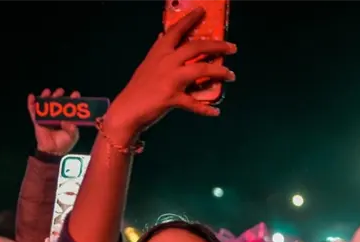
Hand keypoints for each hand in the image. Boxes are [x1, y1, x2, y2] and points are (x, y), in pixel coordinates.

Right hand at [27, 88, 79, 154]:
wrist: (52, 151)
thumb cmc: (64, 143)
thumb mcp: (72, 136)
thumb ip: (72, 128)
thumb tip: (67, 121)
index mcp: (67, 119)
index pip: (70, 107)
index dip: (73, 100)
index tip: (75, 94)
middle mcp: (57, 116)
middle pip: (57, 103)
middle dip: (58, 96)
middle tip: (60, 90)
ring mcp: (46, 118)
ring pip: (45, 105)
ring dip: (45, 97)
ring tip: (47, 91)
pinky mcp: (37, 120)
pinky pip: (33, 111)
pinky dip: (31, 104)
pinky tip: (32, 96)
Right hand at [103, 8, 236, 142]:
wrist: (127, 110)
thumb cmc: (140, 87)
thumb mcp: (148, 64)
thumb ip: (158, 51)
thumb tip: (162, 35)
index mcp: (160, 51)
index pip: (176, 30)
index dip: (190, 19)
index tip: (202, 10)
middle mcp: (166, 61)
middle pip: (196, 47)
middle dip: (218, 46)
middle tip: (233, 48)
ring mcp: (170, 79)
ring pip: (201, 69)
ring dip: (220, 72)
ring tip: (231, 75)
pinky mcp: (172, 98)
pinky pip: (194, 103)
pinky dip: (206, 109)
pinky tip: (216, 112)